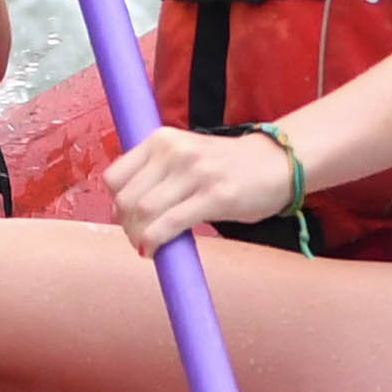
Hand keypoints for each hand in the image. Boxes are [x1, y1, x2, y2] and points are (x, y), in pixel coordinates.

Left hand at [105, 124, 300, 256]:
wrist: (277, 162)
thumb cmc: (227, 165)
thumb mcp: (185, 153)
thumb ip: (156, 171)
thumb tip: (124, 209)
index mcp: (162, 139)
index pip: (114, 176)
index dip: (114, 203)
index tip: (125, 218)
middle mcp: (174, 151)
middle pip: (126, 198)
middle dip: (125, 225)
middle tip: (137, 237)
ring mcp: (195, 172)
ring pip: (144, 211)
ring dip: (138, 237)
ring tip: (146, 245)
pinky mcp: (214, 196)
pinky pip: (170, 224)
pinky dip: (154, 242)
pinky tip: (154, 251)